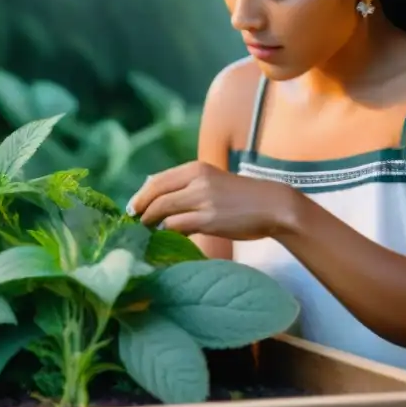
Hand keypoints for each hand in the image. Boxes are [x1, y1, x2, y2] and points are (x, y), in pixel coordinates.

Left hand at [126, 161, 300, 240]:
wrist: (272, 205)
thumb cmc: (241, 196)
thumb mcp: (212, 181)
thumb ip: (187, 185)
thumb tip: (155, 193)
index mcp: (196, 169)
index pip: (157, 180)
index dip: (141, 195)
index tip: (133, 207)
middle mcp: (196, 180)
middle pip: (155, 194)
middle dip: (140, 209)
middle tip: (134, 221)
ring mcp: (202, 199)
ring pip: (162, 210)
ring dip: (150, 222)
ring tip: (146, 231)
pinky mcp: (208, 219)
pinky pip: (177, 226)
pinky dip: (166, 232)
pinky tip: (165, 237)